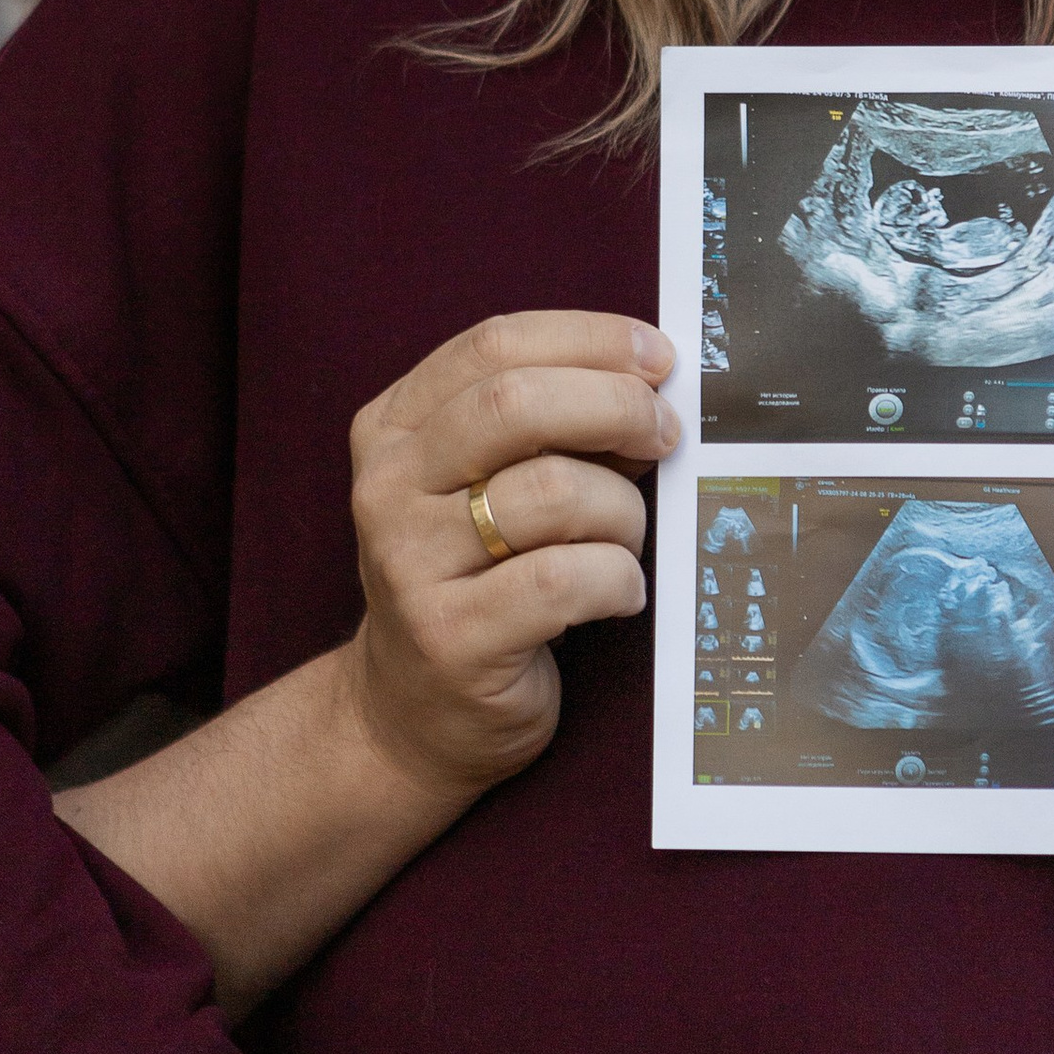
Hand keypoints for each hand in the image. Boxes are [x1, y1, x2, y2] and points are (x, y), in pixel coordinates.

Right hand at [344, 313, 676, 797]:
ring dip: (622, 511)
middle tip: (666, 433)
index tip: (658, 358)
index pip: (496, 345)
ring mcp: (409, 563)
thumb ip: (550, 430)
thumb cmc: (476, 580)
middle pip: (515, 404)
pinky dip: (617, 579)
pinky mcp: (449, 636)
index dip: (590, 340)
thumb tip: (653, 386)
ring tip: (627, 540)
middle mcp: (387, 486)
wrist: (412, 713)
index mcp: (394, 428)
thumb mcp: (488, 486)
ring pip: (552, 493)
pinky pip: (566, 580)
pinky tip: (619, 594)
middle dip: (615, 406)